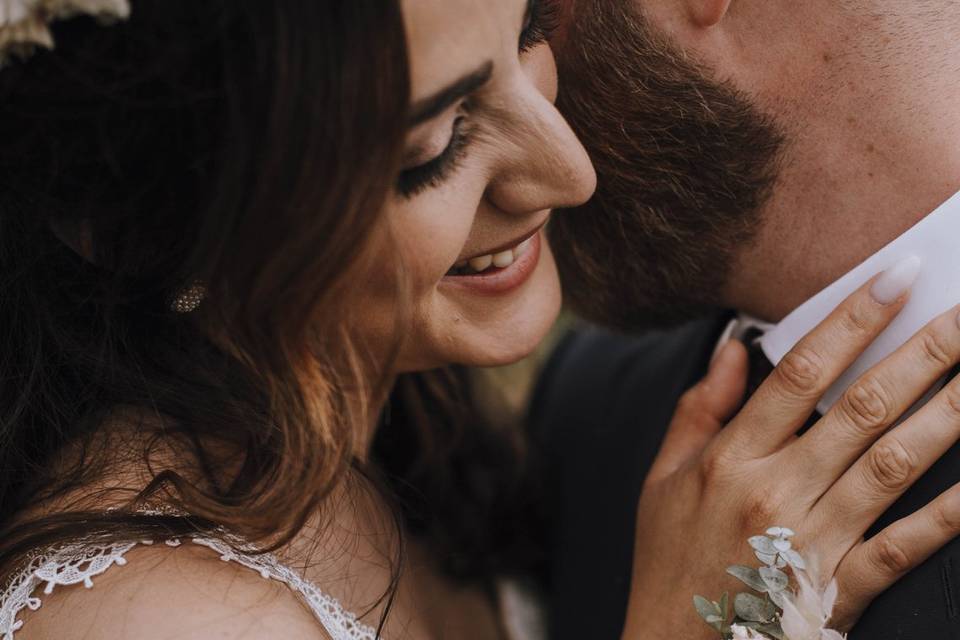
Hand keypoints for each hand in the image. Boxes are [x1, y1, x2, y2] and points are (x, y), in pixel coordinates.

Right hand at [622, 274, 959, 638]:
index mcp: (729, 458)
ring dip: (949, 413)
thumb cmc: (668, 557)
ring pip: (894, 464)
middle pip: (862, 408)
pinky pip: (905, 544)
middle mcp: (775, 491)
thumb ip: (699, 408)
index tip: (895, 277)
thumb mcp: (662, 476)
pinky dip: (948, 511)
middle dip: (925, 351)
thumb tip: (733, 348)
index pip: (800, 372)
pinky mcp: (838, 588)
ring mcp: (811, 541)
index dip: (852, 319)